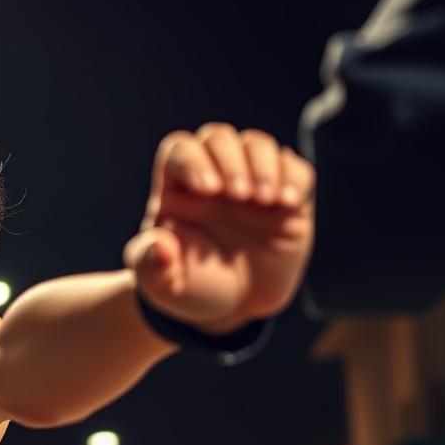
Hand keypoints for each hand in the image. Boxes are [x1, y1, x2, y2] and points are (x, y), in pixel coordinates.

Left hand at [122, 123, 314, 331]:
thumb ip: (150, 266)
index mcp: (177, 190)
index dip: (192, 160)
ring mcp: (251, 182)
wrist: (234, 306)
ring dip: (263, 165)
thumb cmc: (192, 287)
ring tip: (266, 201)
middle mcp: (214, 176)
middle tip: (240, 196)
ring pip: (256, 144)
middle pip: (218, 138)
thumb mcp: (162, 284)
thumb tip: (159, 248)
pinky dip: (294, 179)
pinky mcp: (285, 197)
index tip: (207, 191)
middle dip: (230, 161)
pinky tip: (287, 203)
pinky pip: (294, 168)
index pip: (179, 150)